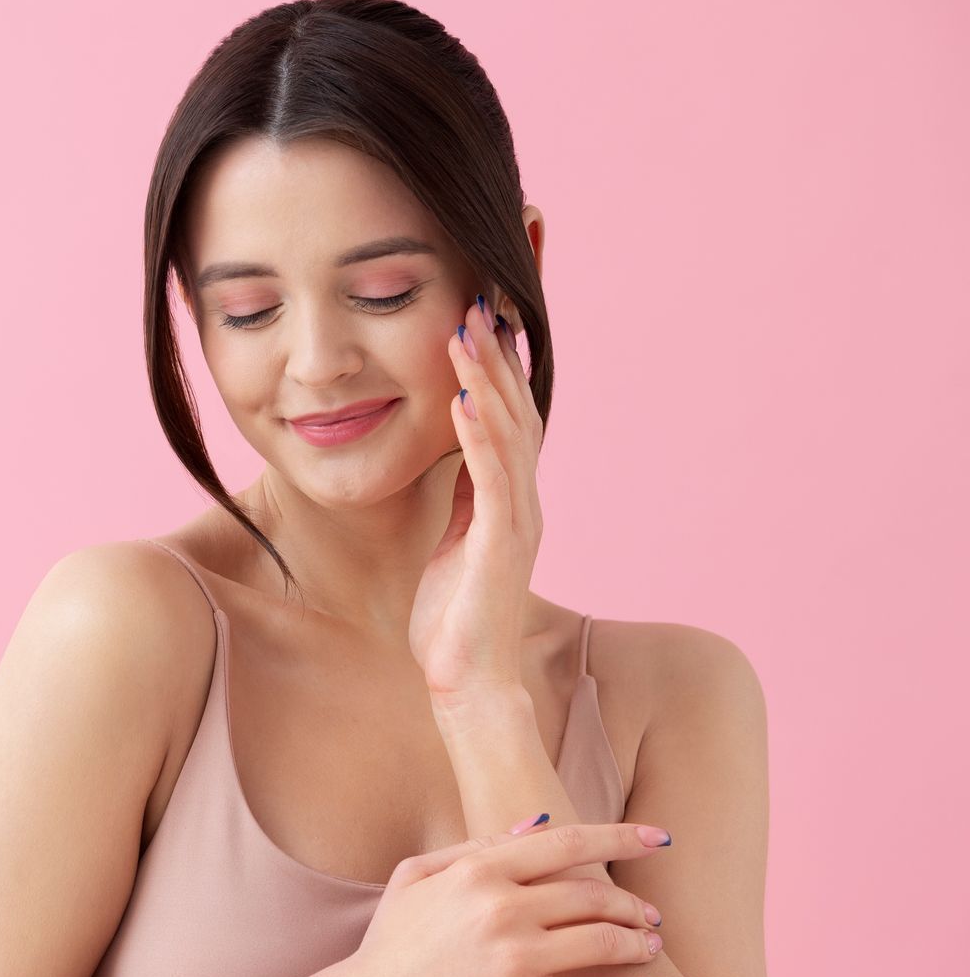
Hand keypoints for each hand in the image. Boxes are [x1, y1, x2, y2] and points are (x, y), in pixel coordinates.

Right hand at [334, 815, 671, 976]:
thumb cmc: (387, 946)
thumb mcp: (414, 877)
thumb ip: (474, 846)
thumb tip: (536, 825)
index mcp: (478, 871)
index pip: (567, 842)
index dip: (622, 837)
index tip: (659, 837)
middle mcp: (501, 909)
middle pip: (595, 894)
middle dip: (635, 904)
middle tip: (651, 915)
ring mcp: (514, 960)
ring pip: (606, 942)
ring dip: (640, 944)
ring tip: (651, 948)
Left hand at [408, 292, 544, 699]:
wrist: (467, 681)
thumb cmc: (453, 617)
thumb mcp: (454, 537)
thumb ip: (463, 493)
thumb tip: (456, 446)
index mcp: (508, 496)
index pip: (508, 413)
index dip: (497, 362)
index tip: (478, 310)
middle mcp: (522, 499)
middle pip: (515, 408)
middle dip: (496, 352)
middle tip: (477, 295)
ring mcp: (517, 519)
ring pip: (506, 432)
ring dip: (485, 378)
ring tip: (465, 329)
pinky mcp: (501, 543)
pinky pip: (491, 478)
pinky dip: (479, 435)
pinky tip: (464, 400)